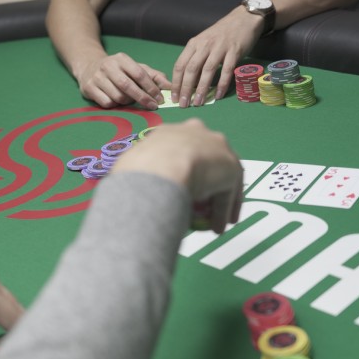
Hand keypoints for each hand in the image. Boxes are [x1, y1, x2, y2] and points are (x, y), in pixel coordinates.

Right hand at [77, 53, 171, 109]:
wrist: (89, 67)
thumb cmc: (119, 71)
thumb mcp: (136, 68)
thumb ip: (154, 76)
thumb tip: (170, 86)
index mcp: (122, 59)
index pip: (139, 74)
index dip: (151, 88)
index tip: (160, 99)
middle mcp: (108, 66)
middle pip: (128, 86)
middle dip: (143, 98)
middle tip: (153, 106)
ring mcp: (97, 77)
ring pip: (117, 97)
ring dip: (127, 102)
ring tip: (129, 99)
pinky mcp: (89, 88)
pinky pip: (107, 103)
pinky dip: (115, 105)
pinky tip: (116, 100)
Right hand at [112, 119, 242, 233]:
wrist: (161, 168)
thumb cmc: (138, 168)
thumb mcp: (132, 167)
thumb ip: (138, 173)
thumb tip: (127, 186)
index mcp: (170, 131)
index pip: (180, 149)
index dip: (181, 170)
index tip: (179, 187)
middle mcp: (196, 132)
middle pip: (205, 159)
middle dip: (206, 181)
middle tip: (202, 203)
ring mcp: (217, 148)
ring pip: (220, 176)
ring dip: (219, 200)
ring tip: (214, 223)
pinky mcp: (231, 167)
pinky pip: (226, 193)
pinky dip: (223, 211)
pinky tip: (217, 227)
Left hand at [171, 7, 263, 106]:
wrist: (243, 19)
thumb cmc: (221, 34)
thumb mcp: (203, 43)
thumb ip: (196, 59)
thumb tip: (187, 82)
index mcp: (194, 44)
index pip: (180, 65)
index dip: (176, 83)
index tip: (174, 97)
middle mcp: (204, 45)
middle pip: (191, 69)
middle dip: (186, 89)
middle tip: (183, 105)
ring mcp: (220, 47)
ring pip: (207, 70)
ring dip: (202, 89)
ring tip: (198, 103)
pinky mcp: (234, 51)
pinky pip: (227, 70)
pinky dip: (222, 84)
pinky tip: (218, 95)